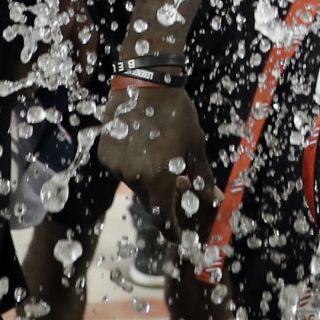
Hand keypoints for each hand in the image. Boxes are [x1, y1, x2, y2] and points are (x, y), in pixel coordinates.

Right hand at [97, 80, 216, 244]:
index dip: (171, 230)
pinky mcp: (105, 154)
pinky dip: (134, 167)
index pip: (163, 218)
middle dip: (165, 199)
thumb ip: (201, 177)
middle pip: (150, 202)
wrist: (145, 82)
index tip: (179, 236)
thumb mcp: (194, 145)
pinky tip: (144, 147)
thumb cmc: (177, 113)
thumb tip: (213, 199)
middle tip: (178, 184)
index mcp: (159, 178)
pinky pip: (122, 170)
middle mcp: (135, 177)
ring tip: (163, 159)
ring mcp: (117, 166)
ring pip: (135, 186)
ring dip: (150, 181)